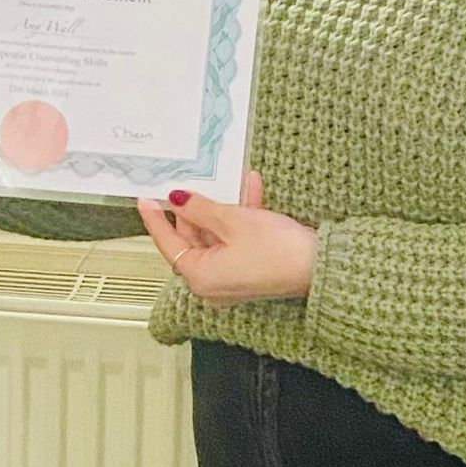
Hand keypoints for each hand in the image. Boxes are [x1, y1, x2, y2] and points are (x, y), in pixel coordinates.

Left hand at [137, 171, 318, 304]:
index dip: (155, 219)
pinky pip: (237, 241)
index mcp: (200, 276)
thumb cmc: (278, 251)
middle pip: (192, 240)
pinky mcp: (250, 270)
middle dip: (195, 210)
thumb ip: (200, 209)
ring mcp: (232, 278)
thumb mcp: (232, 221)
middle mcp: (212, 283)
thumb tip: (178, 199)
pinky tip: (252, 190)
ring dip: (223, 209)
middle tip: (189, 186)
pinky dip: (241, 219)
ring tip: (229, 183)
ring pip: (216, 237)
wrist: (320, 267)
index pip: (168, 244)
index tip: (145, 200)